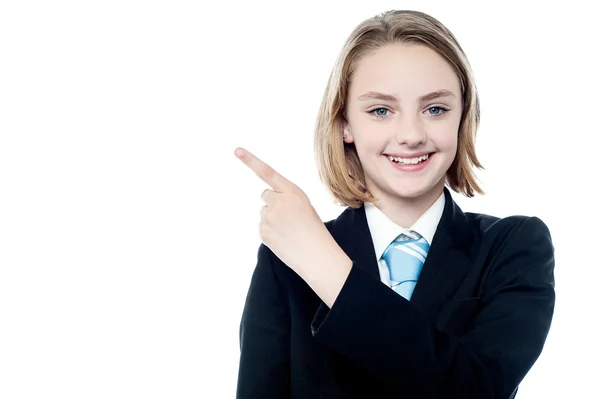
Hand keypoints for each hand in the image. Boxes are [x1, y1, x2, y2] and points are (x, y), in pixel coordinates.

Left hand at [234, 147, 334, 272]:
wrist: (316, 255)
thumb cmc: (314, 230)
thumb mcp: (304, 206)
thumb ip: (286, 198)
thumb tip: (266, 202)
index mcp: (293, 191)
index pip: (268, 172)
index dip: (250, 160)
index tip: (237, 150)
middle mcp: (278, 200)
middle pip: (266, 195)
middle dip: (273, 203)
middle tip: (289, 218)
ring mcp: (269, 216)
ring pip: (264, 212)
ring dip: (273, 219)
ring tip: (289, 231)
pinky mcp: (263, 230)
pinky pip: (262, 226)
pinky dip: (270, 231)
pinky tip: (283, 238)